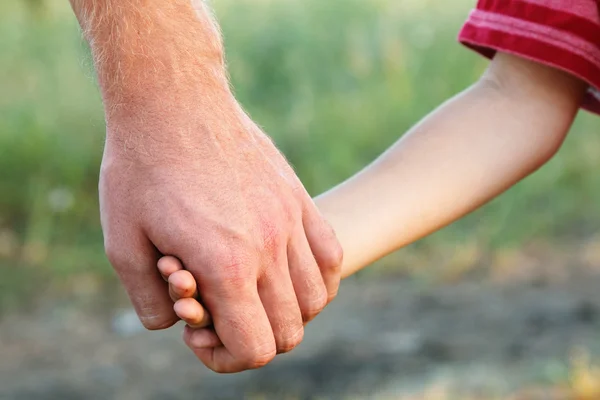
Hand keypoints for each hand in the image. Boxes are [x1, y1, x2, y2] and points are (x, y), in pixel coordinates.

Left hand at [99, 94, 342, 372]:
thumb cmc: (140, 170)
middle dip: (254, 338)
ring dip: (286, 311)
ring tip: (251, 289)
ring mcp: (291, 220)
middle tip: (220, 311)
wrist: (172, 102)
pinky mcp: (299, 198)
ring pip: (317, 298)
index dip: (228, 358)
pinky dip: (315, 278)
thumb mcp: (123, 244)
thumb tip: (180, 324)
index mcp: (226, 265)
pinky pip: (330, 256)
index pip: (256, 348)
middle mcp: (269, 247)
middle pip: (290, 330)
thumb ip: (151, 302)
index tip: (200, 334)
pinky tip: (283, 267)